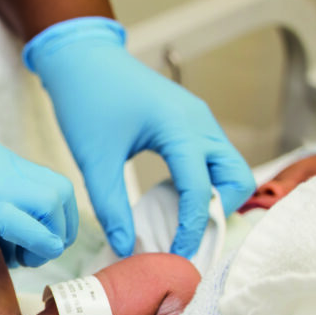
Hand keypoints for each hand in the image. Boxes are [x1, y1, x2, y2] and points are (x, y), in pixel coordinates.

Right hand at [0, 130, 77, 265]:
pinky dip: (31, 250)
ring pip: (54, 202)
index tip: (4, 241)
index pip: (28, 179)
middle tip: (21, 255)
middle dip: (53, 227)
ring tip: (12, 261)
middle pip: (55, 187)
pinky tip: (1, 263)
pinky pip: (30, 226)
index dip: (28, 215)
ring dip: (47, 239)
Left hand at [24, 17, 254, 257]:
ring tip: (176, 222)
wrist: (81, 60)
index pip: (201, 188)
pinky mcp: (189, 121)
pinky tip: (169, 198)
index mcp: (179, 128)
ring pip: (228, 168)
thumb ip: (111, 207)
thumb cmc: (86, 101)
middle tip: (185, 238)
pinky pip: (211, 158)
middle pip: (235, 177)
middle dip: (216, 211)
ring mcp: (198, 119)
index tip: (177, 254)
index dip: (192, 226)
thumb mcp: (94, 161)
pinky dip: (201, 183)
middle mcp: (199, 122)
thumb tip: (127, 246)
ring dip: (211, 198)